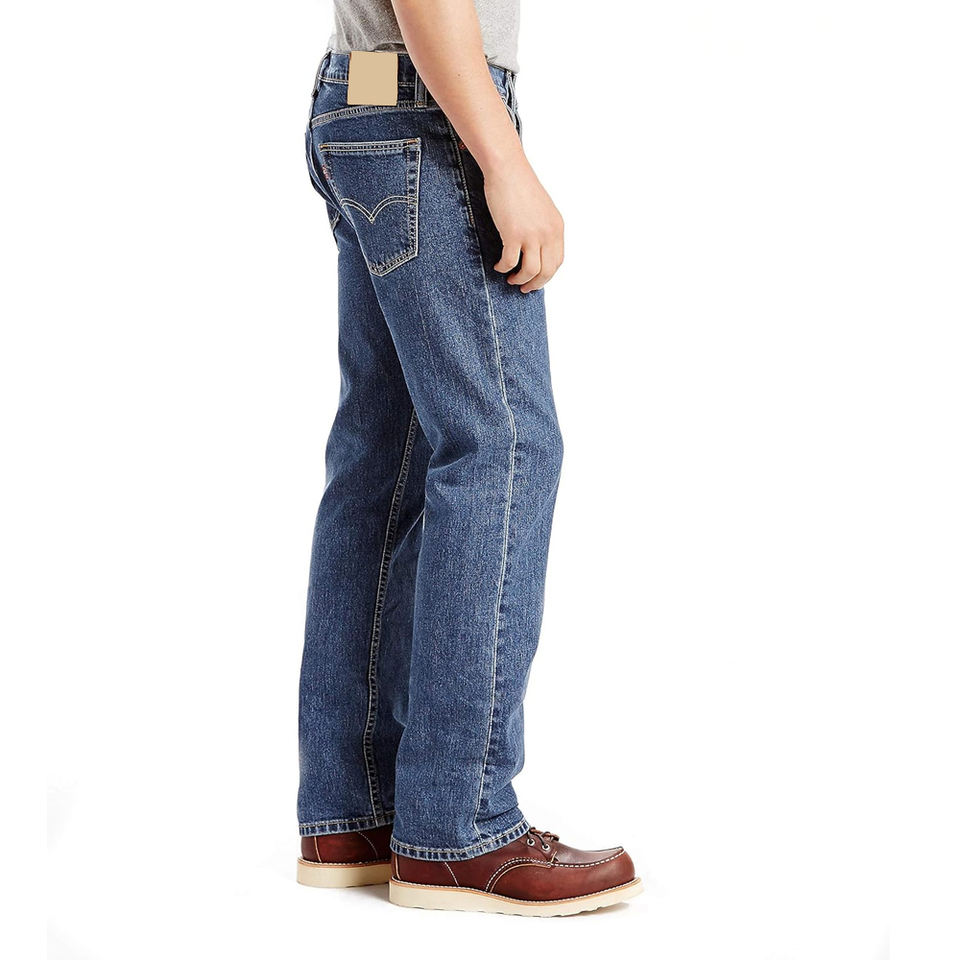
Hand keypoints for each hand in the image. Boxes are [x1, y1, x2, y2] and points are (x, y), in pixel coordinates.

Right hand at [484, 157, 563, 292]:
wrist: (507, 169)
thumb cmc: (519, 186)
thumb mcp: (541, 210)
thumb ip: (542, 229)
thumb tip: (535, 250)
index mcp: (557, 227)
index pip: (557, 261)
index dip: (547, 275)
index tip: (536, 280)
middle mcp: (548, 233)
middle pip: (547, 271)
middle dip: (535, 284)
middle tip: (524, 288)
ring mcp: (532, 234)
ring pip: (531, 271)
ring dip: (520, 280)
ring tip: (511, 279)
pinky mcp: (513, 234)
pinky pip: (510, 262)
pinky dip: (504, 268)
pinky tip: (498, 266)